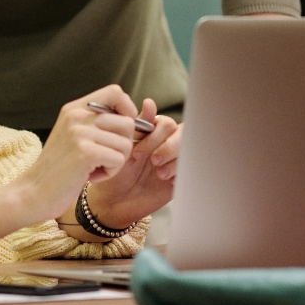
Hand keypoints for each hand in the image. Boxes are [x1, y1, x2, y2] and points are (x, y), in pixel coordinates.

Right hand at [18, 85, 138, 221]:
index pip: (115, 92)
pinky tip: (90, 176)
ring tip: (94, 168)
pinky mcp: (85, 152)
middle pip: (128, 122)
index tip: (121, 132)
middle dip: (124, 145)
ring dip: (116, 162)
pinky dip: (110, 173)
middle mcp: (77, 115)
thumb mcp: (73, 135)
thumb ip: (95, 123)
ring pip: (126, 144)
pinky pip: (118, 159)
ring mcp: (80, 132)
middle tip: (103, 159)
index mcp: (74, 108)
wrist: (33, 192)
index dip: (128, 110)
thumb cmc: (59, 168)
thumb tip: (133, 119)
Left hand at [83, 98, 180, 228]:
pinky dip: (180, 173)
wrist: (112, 202)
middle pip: (182, 132)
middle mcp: (165, 147)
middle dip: (167, 145)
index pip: (166, 123)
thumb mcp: (121, 148)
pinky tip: (165, 180)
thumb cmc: (113, 173)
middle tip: (152, 160)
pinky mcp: (179, 180)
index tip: (137, 148)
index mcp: (151, 136)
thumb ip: (137, 126)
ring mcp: (173, 163)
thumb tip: (150, 102)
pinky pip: (191, 170)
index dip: (155, 132)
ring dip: (174, 159)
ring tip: (159, 172)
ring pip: (189, 150)